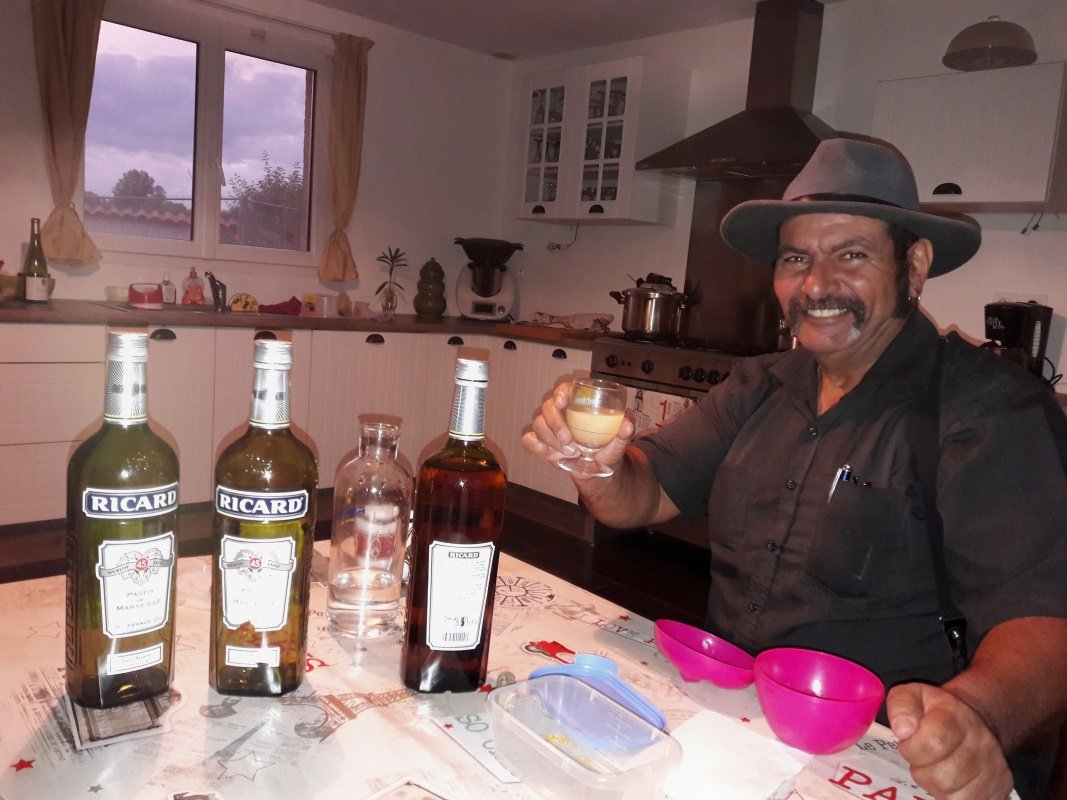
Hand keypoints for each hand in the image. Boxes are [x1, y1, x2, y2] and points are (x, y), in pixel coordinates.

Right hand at [521, 381, 634, 476]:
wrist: (598, 471)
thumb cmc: (607, 450)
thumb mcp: (618, 443)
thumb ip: (624, 434)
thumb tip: (628, 424)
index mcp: (579, 405)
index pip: (565, 389)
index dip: (561, 392)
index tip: (563, 402)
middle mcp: (561, 412)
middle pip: (548, 407)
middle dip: (556, 425)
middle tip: (569, 441)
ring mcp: (549, 428)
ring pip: (539, 424)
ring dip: (552, 439)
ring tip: (570, 453)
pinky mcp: (541, 442)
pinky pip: (529, 440)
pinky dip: (537, 447)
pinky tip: (551, 455)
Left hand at [887, 682, 1012, 798]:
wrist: (973, 718)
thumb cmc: (937, 711)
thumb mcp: (911, 694)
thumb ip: (901, 706)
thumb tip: (902, 729)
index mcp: (956, 716)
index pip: (934, 742)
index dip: (912, 749)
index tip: (909, 743)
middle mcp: (981, 741)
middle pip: (942, 777)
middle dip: (921, 770)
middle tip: (922, 757)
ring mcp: (994, 766)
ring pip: (954, 795)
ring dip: (936, 785)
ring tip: (936, 766)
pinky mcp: (1001, 786)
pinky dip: (953, 796)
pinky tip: (951, 779)